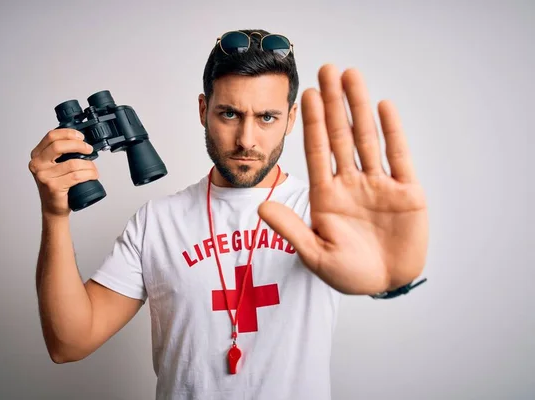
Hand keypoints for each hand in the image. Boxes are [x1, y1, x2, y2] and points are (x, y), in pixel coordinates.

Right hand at [28, 129, 96, 217]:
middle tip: (89, 149)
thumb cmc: (57, 186)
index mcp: (37, 155)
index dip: (68, 133)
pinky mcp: (53, 186)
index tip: (80, 137)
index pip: (51, 136)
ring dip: (88, 164)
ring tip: (93, 168)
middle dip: (79, 145)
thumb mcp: (54, 165)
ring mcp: (44, 176)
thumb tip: (80, 140)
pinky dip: (89, 174)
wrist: (54, 208)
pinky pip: (76, 176)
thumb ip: (60, 152)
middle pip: (59, 146)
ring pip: (73, 163)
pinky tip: (93, 175)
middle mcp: (37, 164)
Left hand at [258, 64, 428, 294]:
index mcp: (326, 196)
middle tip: (326, 70)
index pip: (317, 151)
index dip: (313, 122)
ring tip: (351, 76)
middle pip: (340, 135)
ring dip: (359, 107)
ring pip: (367, 138)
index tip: (306, 94)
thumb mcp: (315, 254)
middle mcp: (351, 183)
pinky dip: (392, 132)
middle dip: (333, 103)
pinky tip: (383, 106)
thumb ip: (291, 229)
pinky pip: (398, 156)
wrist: (387, 285)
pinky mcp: (406, 192)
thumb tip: (260, 205)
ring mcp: (379, 185)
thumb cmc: (349, 274)